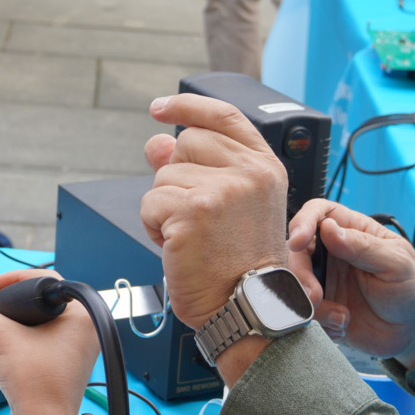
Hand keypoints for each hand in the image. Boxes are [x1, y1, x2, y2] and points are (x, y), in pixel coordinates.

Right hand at [0, 269, 98, 414]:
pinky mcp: (64, 363)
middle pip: (40, 303)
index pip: (45, 281)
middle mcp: (84, 329)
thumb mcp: (3, 340)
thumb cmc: (39, 386)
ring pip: (37, 324)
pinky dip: (18, 343)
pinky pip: (39, 342)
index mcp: (81, 316)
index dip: (12, 281)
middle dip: (9, 308)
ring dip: (10, 327)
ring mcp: (75, 348)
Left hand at [141, 94, 290, 328]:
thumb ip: (196, 168)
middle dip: (176, 178)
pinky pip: (150, 203)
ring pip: (163, 177)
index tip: (160, 107)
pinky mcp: (194, 209)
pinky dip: (154, 227)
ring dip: (165, 209)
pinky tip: (181, 247)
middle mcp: (249, 173)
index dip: (188, 106)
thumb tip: (156, 141)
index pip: (224, 117)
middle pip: (186, 143)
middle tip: (197, 217)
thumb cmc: (240, 267)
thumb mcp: (228, 207)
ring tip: (194, 237)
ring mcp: (223, 188)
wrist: (247, 308)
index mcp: (265, 168)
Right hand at [287, 200, 414, 366]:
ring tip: (340, 317)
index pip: (318, 214)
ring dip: (311, 304)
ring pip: (295, 285)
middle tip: (315, 296)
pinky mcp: (322, 309)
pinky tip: (344, 325)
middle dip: (300, 274)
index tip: (299, 241)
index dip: (303, 222)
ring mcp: (324, 282)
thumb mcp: (395, 263)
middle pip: (297, 251)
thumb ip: (362, 246)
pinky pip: (305, 313)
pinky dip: (322, 322)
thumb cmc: (412, 288)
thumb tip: (328, 229)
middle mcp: (332, 254)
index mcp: (351, 232)